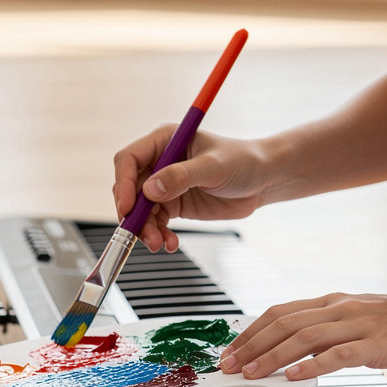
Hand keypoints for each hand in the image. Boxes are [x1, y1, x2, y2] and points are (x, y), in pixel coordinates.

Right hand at [113, 127, 272, 251]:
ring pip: (139, 211)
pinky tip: (170, 243)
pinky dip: (158, 235)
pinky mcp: (172, 205)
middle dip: (133, 213)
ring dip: (145, 229)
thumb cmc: (244, 161)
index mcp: (164, 142)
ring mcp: (163, 185)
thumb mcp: (214, 166)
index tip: (127, 206)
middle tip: (142, 232)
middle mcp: (159, 163)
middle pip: (129, 189)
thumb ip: (181, 176)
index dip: (122, 183)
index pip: (128, 160)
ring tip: (159, 243)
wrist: (264, 180)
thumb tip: (150, 190)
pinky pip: (154, 223)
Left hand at [219, 292, 386, 379]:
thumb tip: (279, 349)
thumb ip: (317, 331)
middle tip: (231, 365)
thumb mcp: (348, 322)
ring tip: (253, 373)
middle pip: (285, 323)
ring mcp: (359, 323)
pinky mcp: (377, 342)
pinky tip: (296, 376)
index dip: (249, 332)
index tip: (229, 351)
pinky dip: (315, 365)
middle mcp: (340, 308)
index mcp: (330, 302)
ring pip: (306, 336)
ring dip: (273, 356)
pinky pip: (341, 353)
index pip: (278, 313)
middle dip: (252, 345)